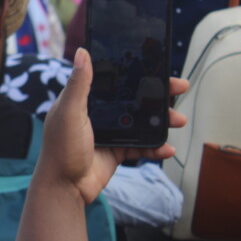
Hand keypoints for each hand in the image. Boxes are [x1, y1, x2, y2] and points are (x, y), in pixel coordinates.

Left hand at [36, 48, 187, 203]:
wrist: (64, 188)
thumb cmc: (60, 149)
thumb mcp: (69, 113)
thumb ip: (78, 85)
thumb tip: (82, 52)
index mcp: (85, 100)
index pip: (114, 79)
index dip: (136, 72)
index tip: (158, 65)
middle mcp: (98, 114)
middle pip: (133, 98)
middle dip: (158, 94)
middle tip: (180, 87)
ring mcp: (109, 133)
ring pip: (141, 121)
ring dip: (162, 120)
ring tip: (179, 120)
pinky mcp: (117, 151)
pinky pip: (142, 146)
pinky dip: (156, 147)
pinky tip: (167, 148)